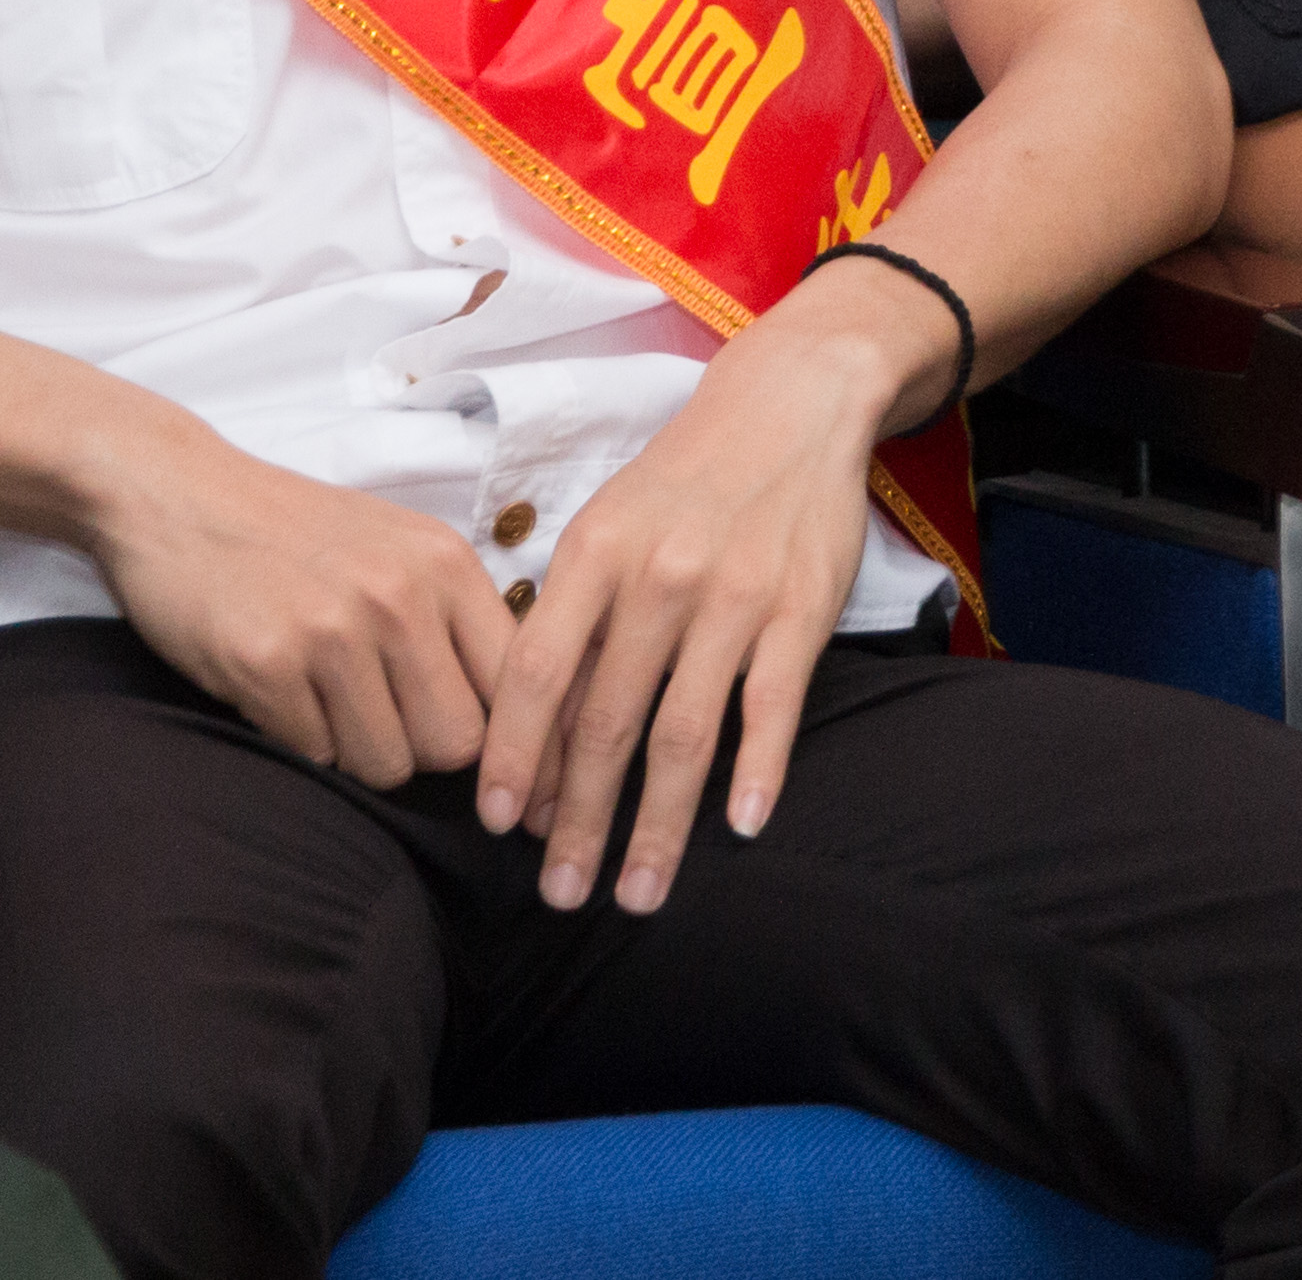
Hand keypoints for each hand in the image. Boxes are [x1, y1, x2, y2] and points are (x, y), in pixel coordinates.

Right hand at [87, 413, 509, 785]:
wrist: (180, 494)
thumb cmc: (298, 533)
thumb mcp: (402, 548)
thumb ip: (457, 618)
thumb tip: (519, 712)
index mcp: (446, 565)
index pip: (518, 683)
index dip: (509, 735)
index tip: (492, 760)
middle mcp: (400, 597)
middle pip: (457, 742)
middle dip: (424, 751)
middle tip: (387, 723)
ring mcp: (333, 632)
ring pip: (387, 763)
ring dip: (359, 754)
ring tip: (329, 705)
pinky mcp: (265, 664)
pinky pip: (315, 756)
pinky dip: (301, 743)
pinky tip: (281, 695)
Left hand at [469, 265, 940, 912]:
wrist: (789, 405)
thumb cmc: (682, 480)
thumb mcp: (604, 527)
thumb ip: (569, 619)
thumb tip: (529, 733)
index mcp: (595, 556)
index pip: (536, 677)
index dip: (513, 759)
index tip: (499, 828)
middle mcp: (658, 580)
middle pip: (606, 725)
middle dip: (578, 823)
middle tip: (559, 896)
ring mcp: (734, 597)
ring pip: (684, 734)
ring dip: (658, 826)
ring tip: (639, 893)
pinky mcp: (802, 609)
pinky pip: (773, 706)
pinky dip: (757, 772)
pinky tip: (742, 827)